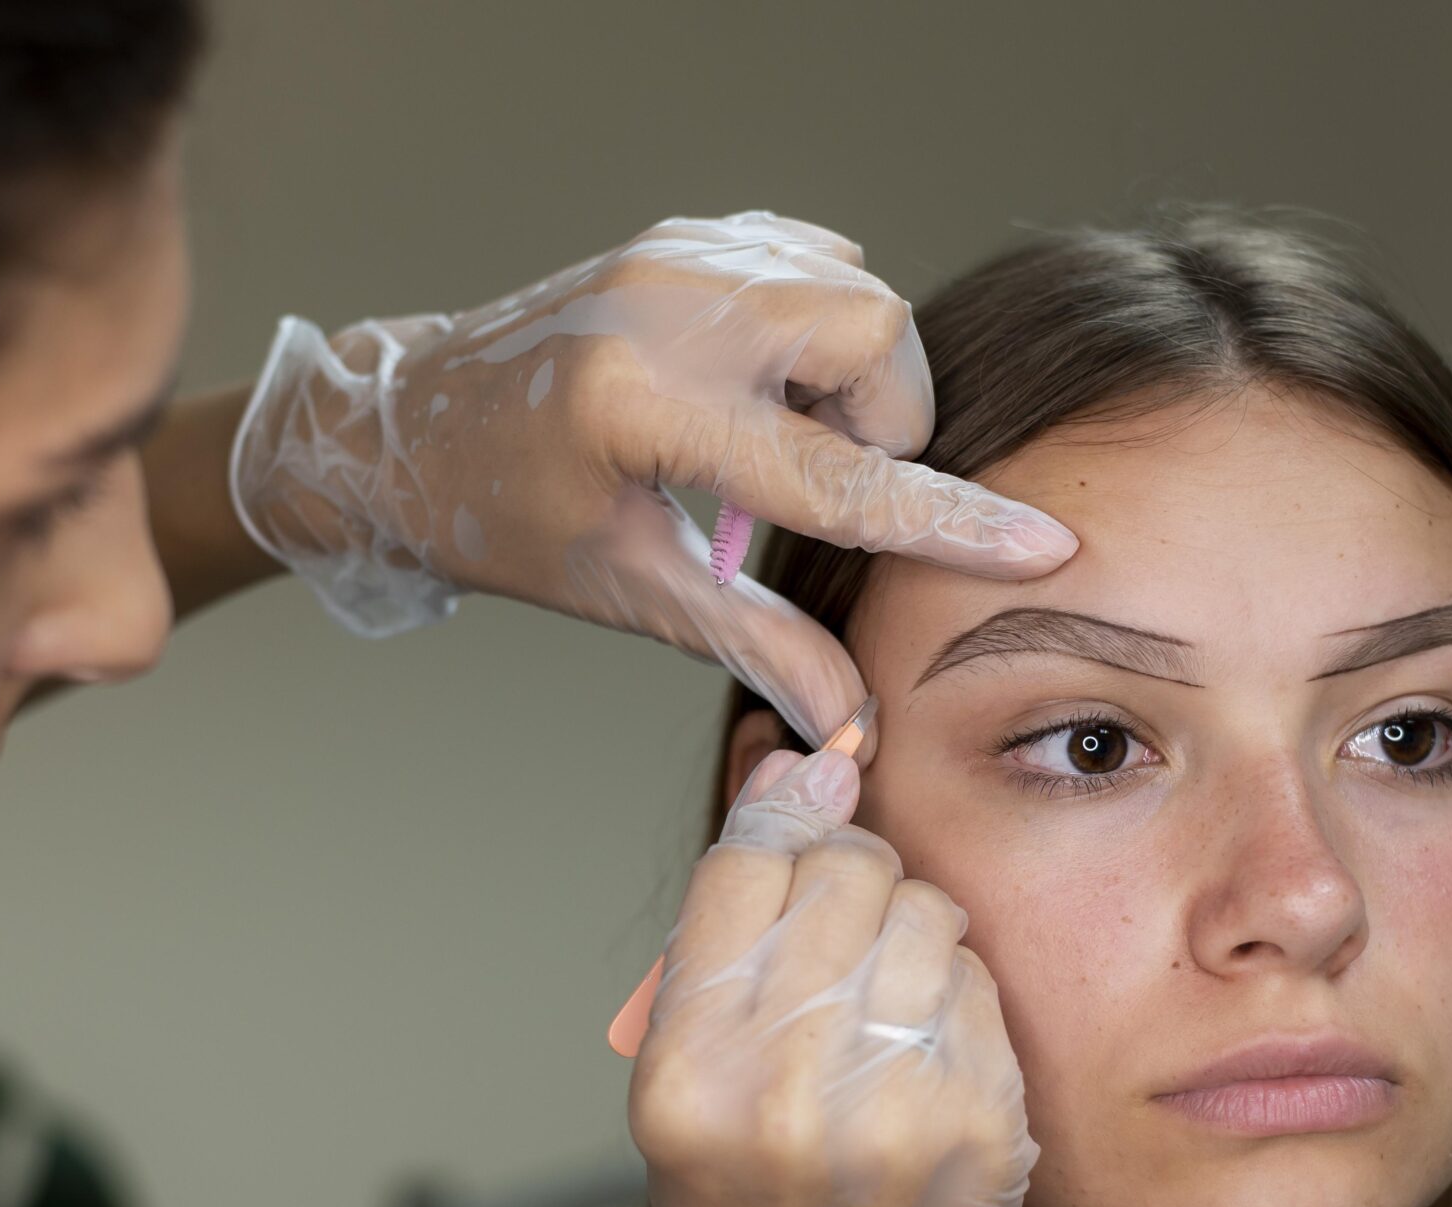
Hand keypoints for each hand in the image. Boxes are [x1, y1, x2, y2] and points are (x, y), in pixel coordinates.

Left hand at [229, 211, 1076, 746]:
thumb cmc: (506, 520)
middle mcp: (666, 308)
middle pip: (873, 335)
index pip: (836, 475)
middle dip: (884, 418)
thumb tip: (852, 727)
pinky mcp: (687, 234)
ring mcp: (678, 254)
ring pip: (857, 290)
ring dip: (851, 377)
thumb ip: (755, 645)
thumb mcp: (630, 591)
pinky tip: (764, 386)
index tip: (1039, 546)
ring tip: (779, 438)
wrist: (411, 425)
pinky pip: (817, 262)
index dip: (948, 522)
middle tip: (819, 482)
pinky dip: (819, 331)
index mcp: (645, 410)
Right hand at [627, 745, 1036, 1206]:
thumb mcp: (685, 1083)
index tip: (804, 828)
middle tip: (848, 936)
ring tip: (888, 1003)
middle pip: (845, 874)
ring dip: (916, 933)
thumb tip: (782, 758)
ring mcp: (891, 1110)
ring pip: (929, 912)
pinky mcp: (981, 1129)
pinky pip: (983, 986)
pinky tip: (933, 1053)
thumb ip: (726, 927)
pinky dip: (963, 997)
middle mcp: (780, 1088)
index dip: (783, 826)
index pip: (747, 862)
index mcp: (686, 1071)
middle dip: (854, 881)